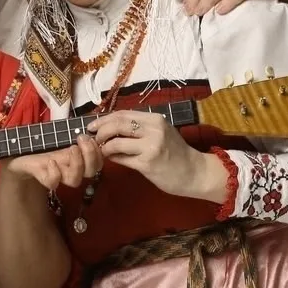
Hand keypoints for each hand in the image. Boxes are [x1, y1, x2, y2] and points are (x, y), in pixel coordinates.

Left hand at [1, 136, 101, 191]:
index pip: (97, 161)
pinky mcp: (42, 177)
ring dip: (77, 164)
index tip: (93, 136)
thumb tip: (85, 121)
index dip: (99, 152)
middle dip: (92, 156)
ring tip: (71, 148)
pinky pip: (53, 182)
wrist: (15, 154)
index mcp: (75, 156)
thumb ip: (67, 130)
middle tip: (82, 139)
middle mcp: (69, 166)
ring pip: (75, 180)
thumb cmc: (36, 141)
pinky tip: (51, 162)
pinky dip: (54, 174)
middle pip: (91, 171)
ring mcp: (57, 173)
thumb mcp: (53, 133)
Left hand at [88, 112, 226, 202]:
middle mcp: (153, 130)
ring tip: (102, 149)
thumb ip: (139, 128)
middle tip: (92, 136)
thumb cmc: (175, 152)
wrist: (195, 173)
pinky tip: (111, 159)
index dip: (104, 119)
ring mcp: (150, 147)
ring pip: (116, 142)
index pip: (122, 114)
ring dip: (104, 146)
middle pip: (117, 125)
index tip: (93, 125)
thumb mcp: (160, 132)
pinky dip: (113, 158)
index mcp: (155, 119)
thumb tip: (110, 126)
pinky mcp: (147, 164)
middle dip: (100, 130)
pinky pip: (122, 159)